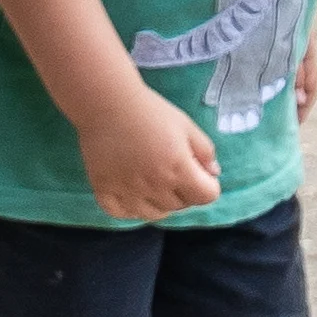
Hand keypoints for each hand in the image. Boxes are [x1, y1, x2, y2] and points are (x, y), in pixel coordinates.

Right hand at [76, 89, 222, 227]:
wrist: (106, 102)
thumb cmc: (150, 111)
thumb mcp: (187, 126)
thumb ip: (205, 152)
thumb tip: (213, 174)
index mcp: (179, 169)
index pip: (207, 197)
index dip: (208, 185)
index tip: (198, 172)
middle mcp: (154, 185)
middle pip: (181, 206)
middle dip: (184, 191)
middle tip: (174, 171)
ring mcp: (127, 190)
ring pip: (154, 214)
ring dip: (161, 203)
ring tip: (154, 184)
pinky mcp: (103, 189)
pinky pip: (121, 213)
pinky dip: (130, 209)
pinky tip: (132, 194)